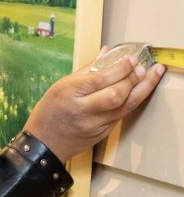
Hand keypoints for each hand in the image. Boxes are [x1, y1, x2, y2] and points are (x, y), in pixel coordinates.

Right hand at [24, 49, 164, 162]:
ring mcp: (95, 123)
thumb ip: (86, 69)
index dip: (120, 68)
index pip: (101, 79)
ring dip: (142, 89)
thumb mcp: (61, 85)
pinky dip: (132, 100)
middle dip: (133, 78)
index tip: (130, 59)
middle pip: (116, 94)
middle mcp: (83, 109)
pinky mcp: (104, 133)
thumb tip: (106, 53)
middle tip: (141, 67)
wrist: (45, 143)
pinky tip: (139, 91)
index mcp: (69, 93)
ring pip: (126, 106)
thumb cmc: (49, 112)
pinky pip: (122, 114)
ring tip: (151, 75)